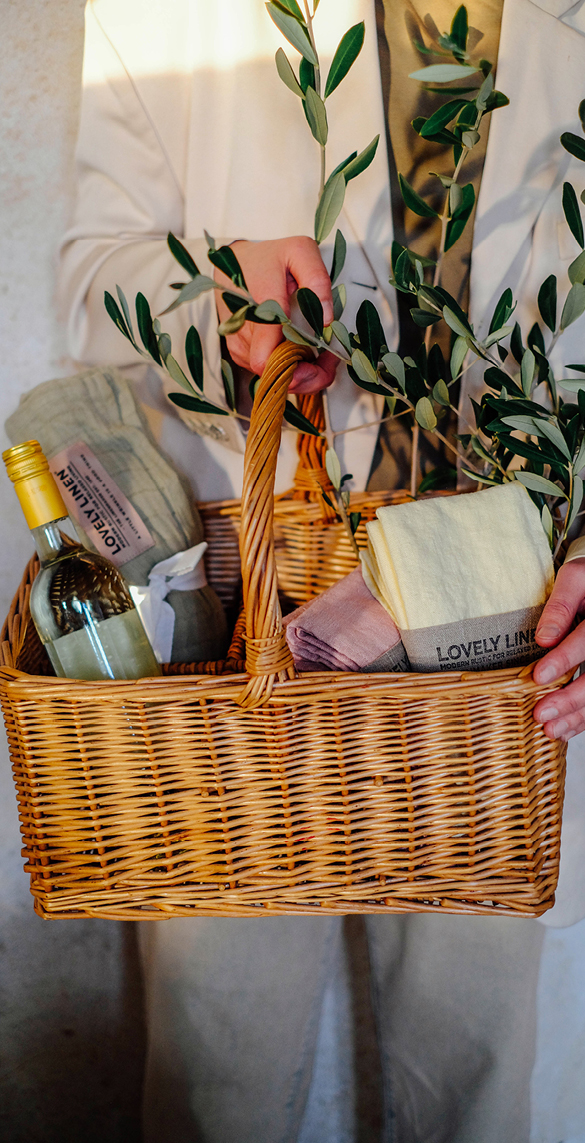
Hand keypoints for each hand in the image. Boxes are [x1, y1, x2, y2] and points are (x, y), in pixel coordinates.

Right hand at [214, 237, 337, 392]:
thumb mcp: (300, 251)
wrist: (233, 262)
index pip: (267, 360)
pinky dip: (286, 366)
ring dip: (299, 369)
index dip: (301, 372)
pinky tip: (297, 348)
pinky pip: (267, 370)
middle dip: (308, 374)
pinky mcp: (239, 352)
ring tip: (315, 348)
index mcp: (260, 308)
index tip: (326, 359)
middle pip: (275, 374)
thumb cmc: (269, 258)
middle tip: (328, 358)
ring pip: (273, 375)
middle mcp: (244, 332)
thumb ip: (316, 278)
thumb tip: (326, 319)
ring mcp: (239, 345)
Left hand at [533, 557, 584, 739]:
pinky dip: (584, 717)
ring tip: (550, 729)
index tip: (538, 677)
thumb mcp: (577, 578)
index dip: (564, 660)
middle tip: (541, 714)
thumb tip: (543, 639)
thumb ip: (561, 604)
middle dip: (570, 698)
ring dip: (578, 715)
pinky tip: (565, 729)